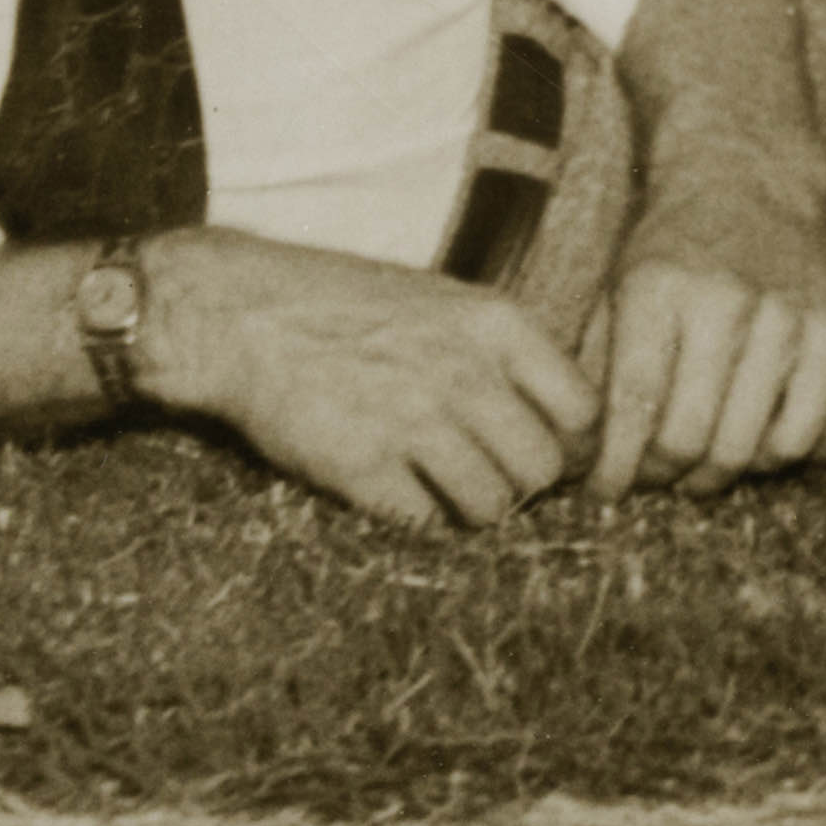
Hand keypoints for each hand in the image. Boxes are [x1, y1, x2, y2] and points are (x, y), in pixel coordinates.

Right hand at [141, 225, 603, 530]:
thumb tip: (563, 422)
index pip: (583, 410)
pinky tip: (399, 495)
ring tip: (444, 490)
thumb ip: (504, 352)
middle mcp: (464, 372)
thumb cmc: (346, 305)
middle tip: (490, 477)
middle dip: (522, 484)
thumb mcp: (444, 301)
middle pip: (543, 468)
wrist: (242, 313)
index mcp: (495, 324)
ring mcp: (413, 421)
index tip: (544, 448)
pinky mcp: (362, 468)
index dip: (570, 443)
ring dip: (472, 509)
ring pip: (492, 506)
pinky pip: (427, 525)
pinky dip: (420, 521)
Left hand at [579, 170, 825, 499]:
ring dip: (711, 478)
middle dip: (660, 477)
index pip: (633, 405)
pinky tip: (747, 446)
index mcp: (657, 285)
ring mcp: (786, 312)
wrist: (748, 174)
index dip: (614, 465)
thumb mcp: (616, 287)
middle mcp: (724, 297)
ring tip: (693, 475)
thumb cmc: (669, 247)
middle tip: (651, 481)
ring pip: (743, 444)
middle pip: (687, 435)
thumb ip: (595, 368)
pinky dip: (768, 459)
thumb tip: (574, 456)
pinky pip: (800, 433)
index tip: (603, 491)